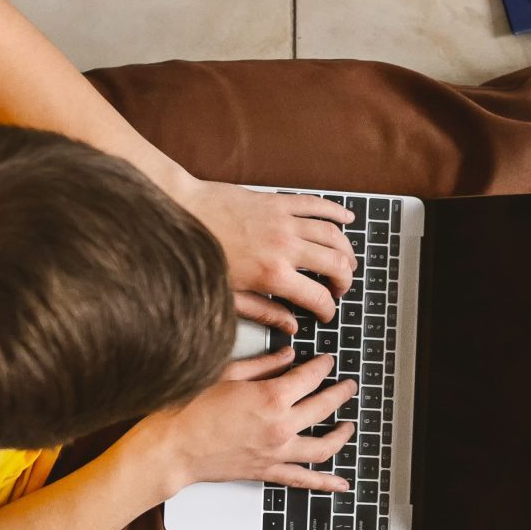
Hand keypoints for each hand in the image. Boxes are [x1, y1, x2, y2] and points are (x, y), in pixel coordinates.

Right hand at [140, 350, 357, 492]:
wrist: (171, 448)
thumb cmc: (189, 409)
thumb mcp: (226, 374)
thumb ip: (263, 364)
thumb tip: (289, 355)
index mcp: (272, 398)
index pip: (310, 377)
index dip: (323, 366)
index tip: (328, 360)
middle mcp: (280, 426)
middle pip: (324, 407)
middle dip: (340, 393)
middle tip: (348, 385)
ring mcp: (276, 452)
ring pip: (323, 446)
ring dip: (341, 435)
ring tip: (350, 425)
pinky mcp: (267, 471)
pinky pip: (303, 480)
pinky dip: (325, 483)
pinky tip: (342, 483)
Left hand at [177, 179, 356, 331]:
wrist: (182, 212)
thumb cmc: (199, 257)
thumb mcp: (229, 295)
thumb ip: (265, 312)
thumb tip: (290, 326)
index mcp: (272, 275)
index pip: (318, 297)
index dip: (328, 309)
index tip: (326, 313)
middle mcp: (285, 247)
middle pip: (336, 264)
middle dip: (345, 281)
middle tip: (339, 289)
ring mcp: (284, 221)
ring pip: (333, 235)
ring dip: (346, 250)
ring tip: (348, 262)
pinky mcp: (279, 202)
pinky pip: (318, 205)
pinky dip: (337, 211)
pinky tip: (347, 219)